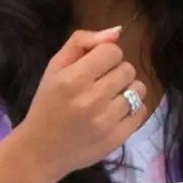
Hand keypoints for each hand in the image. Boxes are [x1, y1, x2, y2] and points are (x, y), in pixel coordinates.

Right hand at [14, 26, 154, 176]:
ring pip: (138, 89)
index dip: (105, 56)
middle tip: (100, 85)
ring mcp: (106, 121)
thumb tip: (116, 32)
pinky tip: (115, 114)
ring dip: (126, 91)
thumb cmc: (47, 104)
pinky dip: (132, 110)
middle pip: (127, 69)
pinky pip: (141, 112)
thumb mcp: (54, 67)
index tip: (95, 68)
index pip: (112, 51)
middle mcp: (91, 98)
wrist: (40, 150)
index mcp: (73, 78)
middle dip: (116, 73)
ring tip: (109, 100)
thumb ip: (81, 42)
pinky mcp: (116, 138)